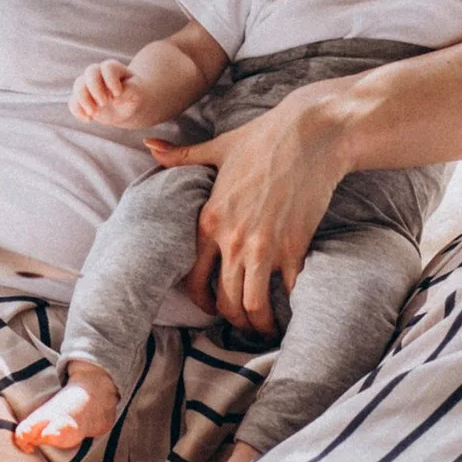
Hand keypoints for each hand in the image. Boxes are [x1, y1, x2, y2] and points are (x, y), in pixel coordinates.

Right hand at [71, 60, 146, 126]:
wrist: (128, 107)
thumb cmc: (134, 95)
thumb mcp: (137, 92)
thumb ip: (130, 90)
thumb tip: (115, 99)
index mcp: (114, 69)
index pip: (108, 67)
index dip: (111, 81)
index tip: (118, 94)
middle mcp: (99, 74)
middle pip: (90, 72)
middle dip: (95, 89)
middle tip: (104, 103)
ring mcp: (89, 86)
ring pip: (78, 85)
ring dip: (84, 100)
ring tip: (94, 113)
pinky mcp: (83, 100)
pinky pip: (73, 102)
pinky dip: (78, 111)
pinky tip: (89, 119)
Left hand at [147, 87, 350, 334]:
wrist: (310, 134)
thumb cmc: (263, 138)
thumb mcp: (218, 148)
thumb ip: (183, 156)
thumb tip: (151, 145)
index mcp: (209, 220)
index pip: (195, 278)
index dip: (201, 302)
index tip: (212, 308)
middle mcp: (232, 240)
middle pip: (225, 300)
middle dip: (233, 319)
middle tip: (241, 323)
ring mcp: (264, 248)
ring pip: (253, 305)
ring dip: (258, 323)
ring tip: (266, 327)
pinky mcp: (295, 248)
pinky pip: (288, 292)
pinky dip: (289, 305)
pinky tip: (291, 308)